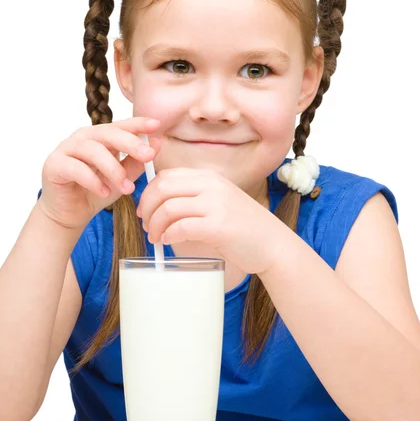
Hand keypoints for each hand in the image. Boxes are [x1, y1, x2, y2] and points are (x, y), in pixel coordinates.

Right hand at [37, 117, 161, 229]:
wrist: (70, 214)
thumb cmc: (96, 191)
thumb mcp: (122, 178)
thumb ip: (137, 162)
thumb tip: (157, 144)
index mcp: (100, 137)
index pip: (120, 126)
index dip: (138, 123)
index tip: (156, 124)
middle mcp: (83, 138)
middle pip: (108, 133)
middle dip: (130, 143)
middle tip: (148, 156)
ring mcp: (66, 149)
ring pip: (93, 151)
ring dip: (113, 170)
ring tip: (126, 188)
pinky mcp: (54, 165)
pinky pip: (76, 168)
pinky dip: (93, 181)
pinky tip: (104, 192)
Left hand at [136, 168, 278, 275]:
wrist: (273, 244)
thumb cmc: (243, 227)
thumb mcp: (220, 201)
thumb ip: (196, 197)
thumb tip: (160, 203)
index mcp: (210, 178)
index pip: (167, 176)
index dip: (149, 193)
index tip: (145, 210)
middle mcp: (212, 185)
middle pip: (162, 188)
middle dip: (147, 207)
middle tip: (146, 225)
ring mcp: (216, 204)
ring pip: (168, 208)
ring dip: (155, 225)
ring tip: (156, 238)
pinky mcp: (218, 225)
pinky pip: (180, 227)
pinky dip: (168, 235)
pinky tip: (168, 242)